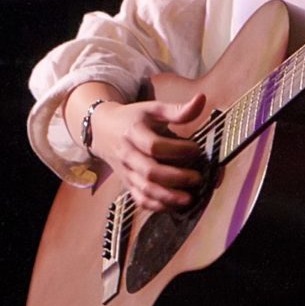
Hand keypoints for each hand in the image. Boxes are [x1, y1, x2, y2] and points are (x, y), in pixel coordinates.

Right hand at [86, 94, 206, 213]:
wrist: (102, 130)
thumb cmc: (133, 118)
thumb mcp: (152, 109)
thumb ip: (177, 110)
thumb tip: (202, 99)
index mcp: (133, 133)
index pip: (154, 146)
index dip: (177, 149)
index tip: (196, 149)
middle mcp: (127, 155)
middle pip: (149, 172)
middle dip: (176, 177)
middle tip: (197, 177)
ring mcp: (126, 172)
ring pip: (144, 190)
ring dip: (168, 197)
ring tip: (189, 198)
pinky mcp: (127, 184)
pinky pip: (140, 200)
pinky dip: (157, 206)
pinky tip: (175, 205)